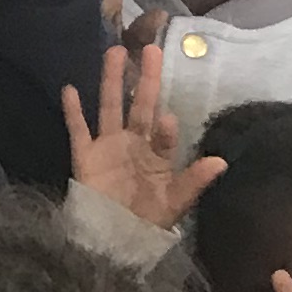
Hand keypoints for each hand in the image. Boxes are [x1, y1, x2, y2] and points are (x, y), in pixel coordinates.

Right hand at [61, 40, 222, 232]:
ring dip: (112, 81)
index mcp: (157, 155)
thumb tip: (221, 161)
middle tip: (151, 49)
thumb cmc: (146, 222)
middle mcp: (134, 144)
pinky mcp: (85, 156)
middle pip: (140, 106)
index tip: (168, 118)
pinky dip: (73, 111)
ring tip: (115, 53)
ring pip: (110, 107)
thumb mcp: (175, 202)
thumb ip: (195, 180)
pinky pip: (78, 129)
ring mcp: (108, 147)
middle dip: (146, 80)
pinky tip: (70, 89)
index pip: (163, 132)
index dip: (165, 125)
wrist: (112, 243)